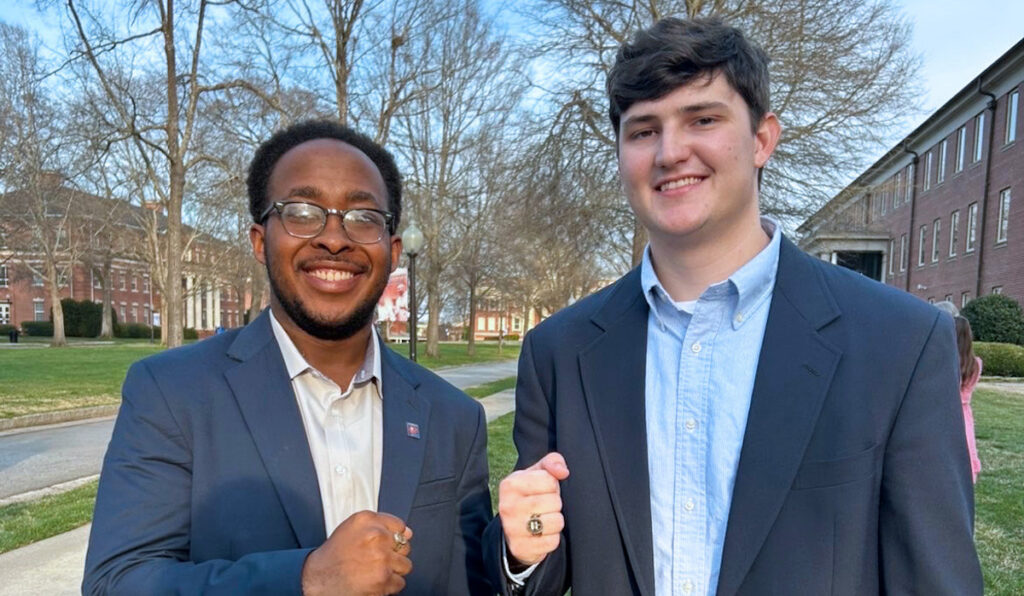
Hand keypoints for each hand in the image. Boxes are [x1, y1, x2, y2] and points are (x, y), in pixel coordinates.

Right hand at [301, 510, 413, 595]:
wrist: (318, 578)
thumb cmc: (334, 555)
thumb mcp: (352, 528)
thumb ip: (381, 524)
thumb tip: (408, 532)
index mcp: (367, 520)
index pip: (399, 526)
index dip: (392, 539)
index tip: (383, 545)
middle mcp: (375, 536)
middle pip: (404, 547)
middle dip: (392, 555)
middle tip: (373, 560)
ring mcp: (381, 557)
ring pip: (405, 565)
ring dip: (392, 571)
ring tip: (373, 571)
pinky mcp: (383, 578)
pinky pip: (400, 582)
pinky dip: (388, 586)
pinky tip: (372, 581)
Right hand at [498, 452, 568, 566]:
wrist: (513, 529)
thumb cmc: (530, 496)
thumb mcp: (537, 474)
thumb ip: (552, 462)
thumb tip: (563, 472)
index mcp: (510, 484)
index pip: (549, 480)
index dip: (552, 486)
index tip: (543, 491)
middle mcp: (508, 506)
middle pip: (554, 502)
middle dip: (555, 504)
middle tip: (544, 507)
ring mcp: (512, 528)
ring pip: (556, 522)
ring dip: (555, 521)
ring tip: (544, 520)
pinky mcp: (520, 548)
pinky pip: (552, 541)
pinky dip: (552, 538)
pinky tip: (541, 534)